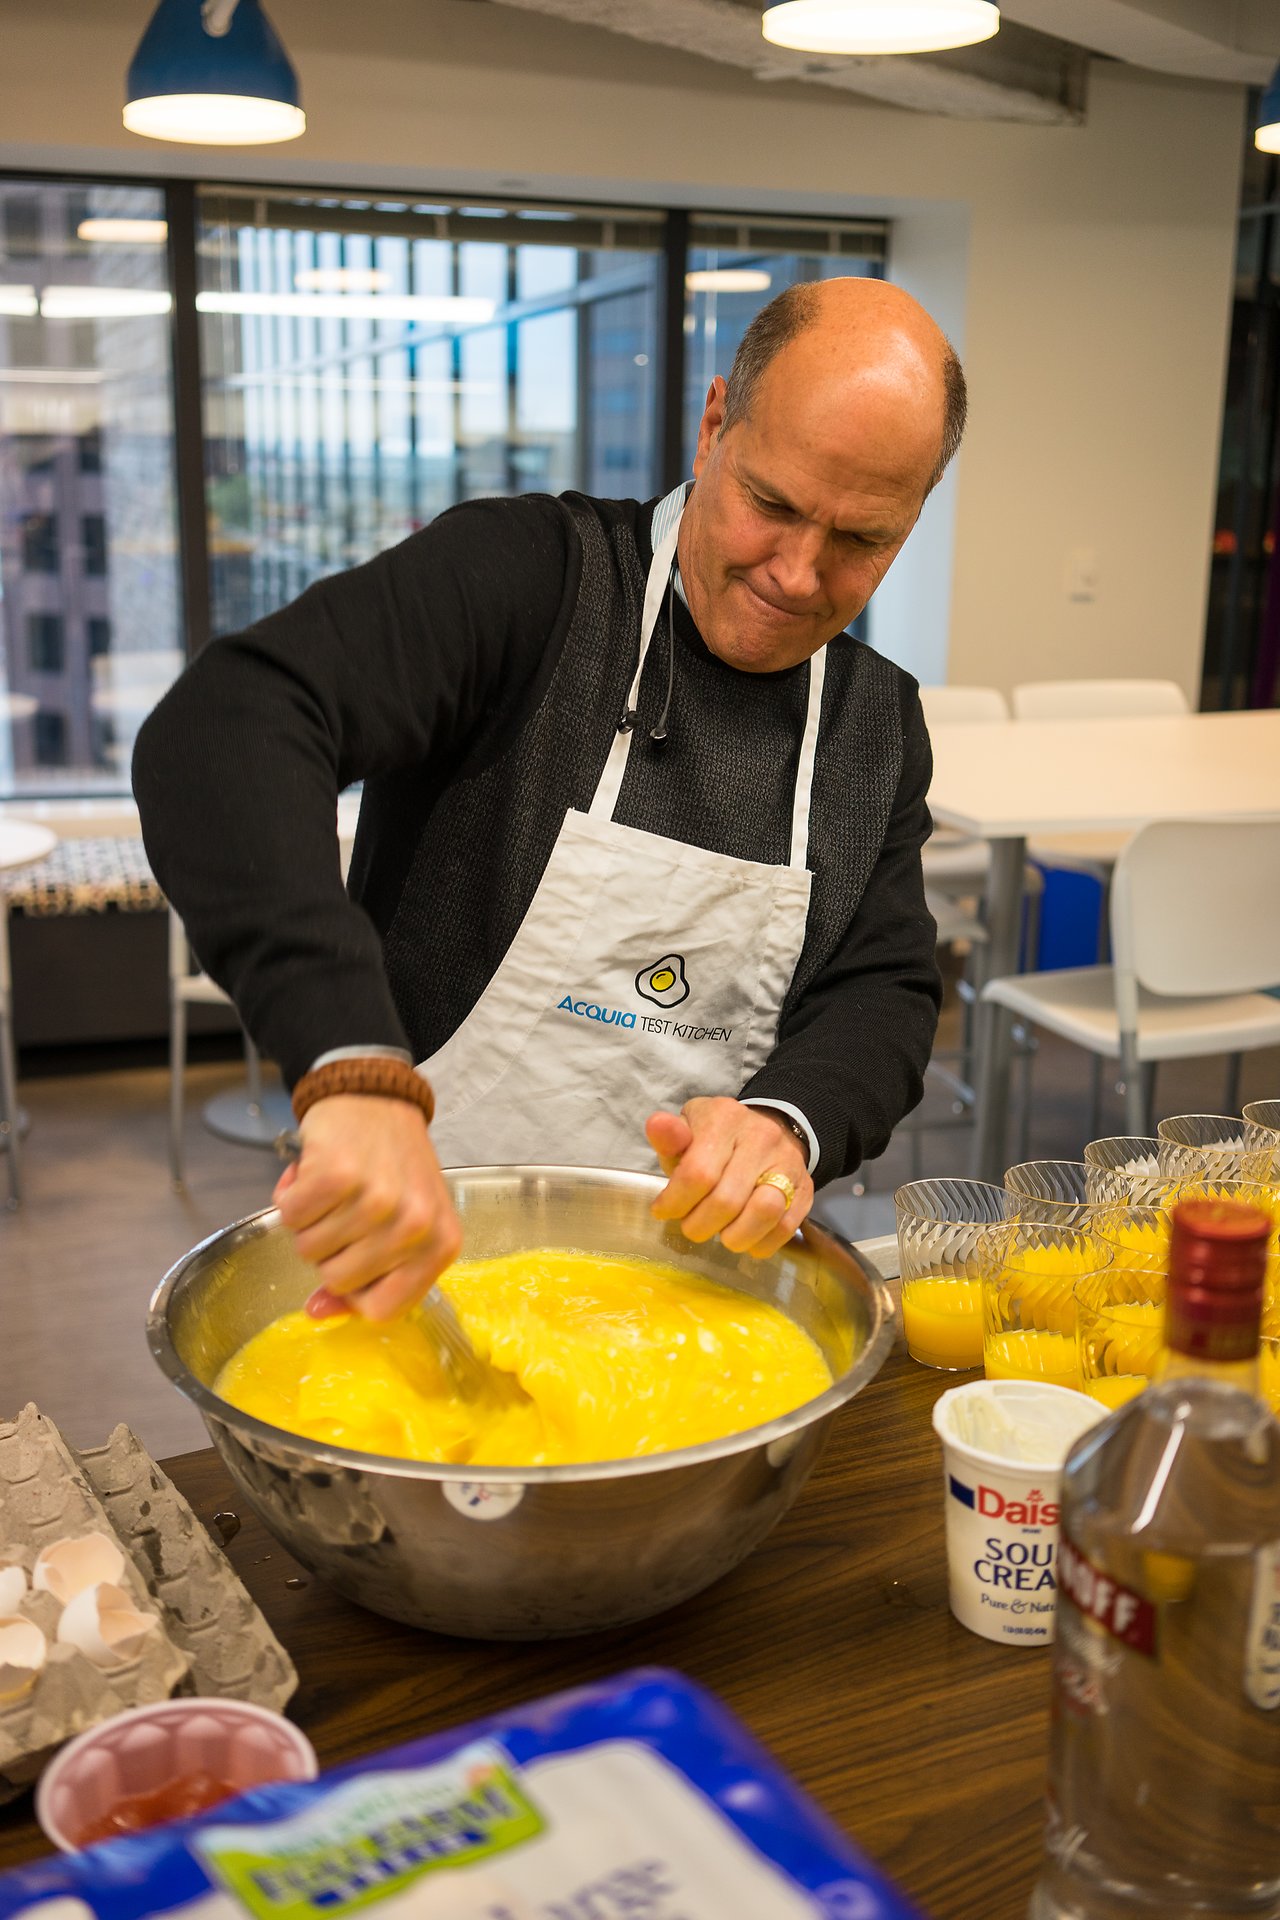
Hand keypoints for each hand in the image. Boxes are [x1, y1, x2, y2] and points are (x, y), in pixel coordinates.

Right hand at [272, 1095, 460, 1320]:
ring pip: (310, 1250)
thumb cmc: (392, 1166)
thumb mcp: (401, 1226)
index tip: (353, 1262)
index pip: (383, 1310)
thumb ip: (366, 1277)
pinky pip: (290, 1216)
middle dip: (330, 1251)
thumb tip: (316, 1312)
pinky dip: (291, 1197)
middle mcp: (415, 1226)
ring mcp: (377, 1200)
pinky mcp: (338, 1176)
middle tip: (344, 1212)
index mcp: (440, 1245)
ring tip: (333, 1191)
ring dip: (309, 1222)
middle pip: (339, 1280)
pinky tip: (313, 1174)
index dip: (356, 1292)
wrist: (375, 1098)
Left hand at [645, 1096, 812, 1258]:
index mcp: (725, 1119)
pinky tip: (744, 1239)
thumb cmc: (717, 1138)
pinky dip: (760, 1243)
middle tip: (691, 1227)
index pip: (698, 1172)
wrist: (769, 1129)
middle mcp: (761, 1138)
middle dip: (700, 1225)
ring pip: (764, 1212)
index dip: (676, 1202)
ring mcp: (788, 1164)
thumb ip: (670, 1136)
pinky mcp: (804, 1189)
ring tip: (720, 1235)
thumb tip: (657, 1125)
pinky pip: (785, 1227)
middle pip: (727, 1199)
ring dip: (734, 1237)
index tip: (663, 1211)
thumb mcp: (688, 1130)